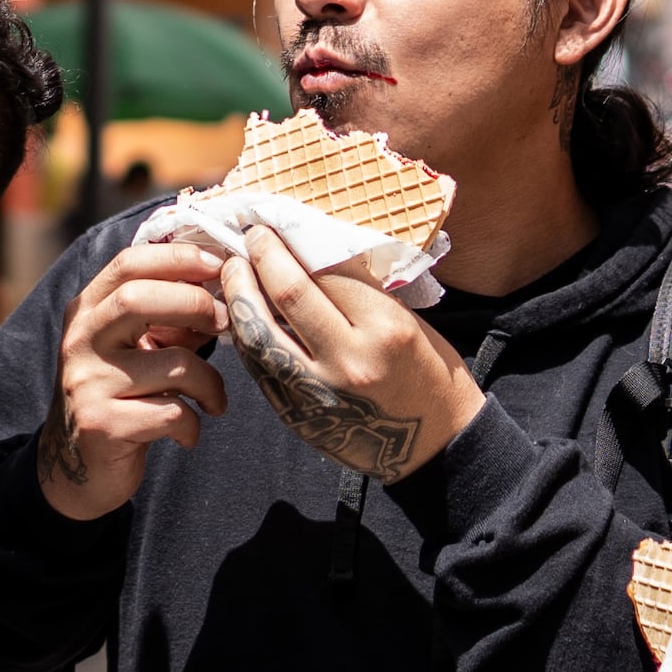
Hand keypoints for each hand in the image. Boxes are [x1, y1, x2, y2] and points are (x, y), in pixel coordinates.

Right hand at [41, 235, 233, 518]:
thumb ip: (168, 317)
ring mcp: (86, 383)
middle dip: (195, 304)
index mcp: (87, 311)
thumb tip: (226, 288)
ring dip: (209, 381)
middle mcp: (80, 341)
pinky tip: (188, 433)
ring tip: (215, 399)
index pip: (129, 264)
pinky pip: (171, 413)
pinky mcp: (100, 425)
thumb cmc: (121, 397)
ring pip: (171, 364)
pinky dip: (194, 424)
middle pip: (137, 299)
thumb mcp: (136, 349)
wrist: (75, 469)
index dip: (179, 259)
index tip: (220, 266)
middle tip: (225, 323)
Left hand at [219, 225, 482, 482]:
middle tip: (251, 236)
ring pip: (260, 334)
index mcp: (385, 328)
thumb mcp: (410, 323)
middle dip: (262, 258)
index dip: (295, 244)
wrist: (437, 445)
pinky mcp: (297, 415)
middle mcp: (349, 359)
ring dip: (240, 295)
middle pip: (288, 296)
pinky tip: (243, 313)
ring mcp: (317, 391)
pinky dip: (247, 334)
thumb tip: (311, 256)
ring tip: (234, 269)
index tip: (277, 225)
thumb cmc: (429, 374)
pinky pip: (260, 366)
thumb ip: (362, 294)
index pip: (327, 272)